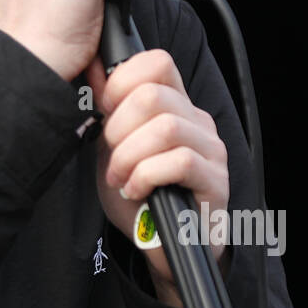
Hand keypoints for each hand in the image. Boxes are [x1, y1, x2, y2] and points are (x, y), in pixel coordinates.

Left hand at [85, 49, 229, 305]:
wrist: (159, 245)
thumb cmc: (138, 194)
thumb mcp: (113, 146)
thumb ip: (108, 111)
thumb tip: (91, 69)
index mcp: (174, 104)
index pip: (158, 62)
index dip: (122, 80)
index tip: (103, 109)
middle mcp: (198, 120)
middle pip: (153, 95)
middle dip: (118, 127)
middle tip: (111, 156)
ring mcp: (211, 150)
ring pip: (165, 128)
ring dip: (130, 156)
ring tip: (120, 177)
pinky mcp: (217, 181)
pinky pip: (179, 162)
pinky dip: (146, 176)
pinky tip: (136, 190)